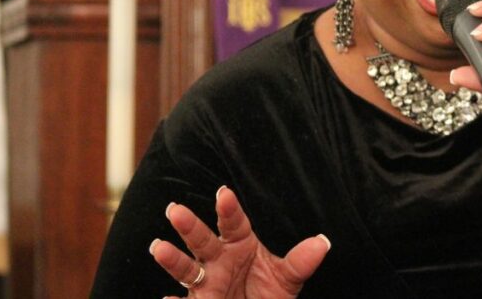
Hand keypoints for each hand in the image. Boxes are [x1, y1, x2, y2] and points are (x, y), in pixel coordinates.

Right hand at [150, 185, 329, 297]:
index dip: (229, 209)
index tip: (225, 193)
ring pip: (187, 268)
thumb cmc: (269, 293)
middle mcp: (218, 260)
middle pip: (202, 240)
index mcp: (240, 244)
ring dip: (172, 258)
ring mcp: (206, 283)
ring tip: (159, 247)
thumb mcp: (287, 279)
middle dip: (189, 226)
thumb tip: (322, 243)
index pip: (234, 223)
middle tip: (175, 209)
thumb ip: (301, 262)